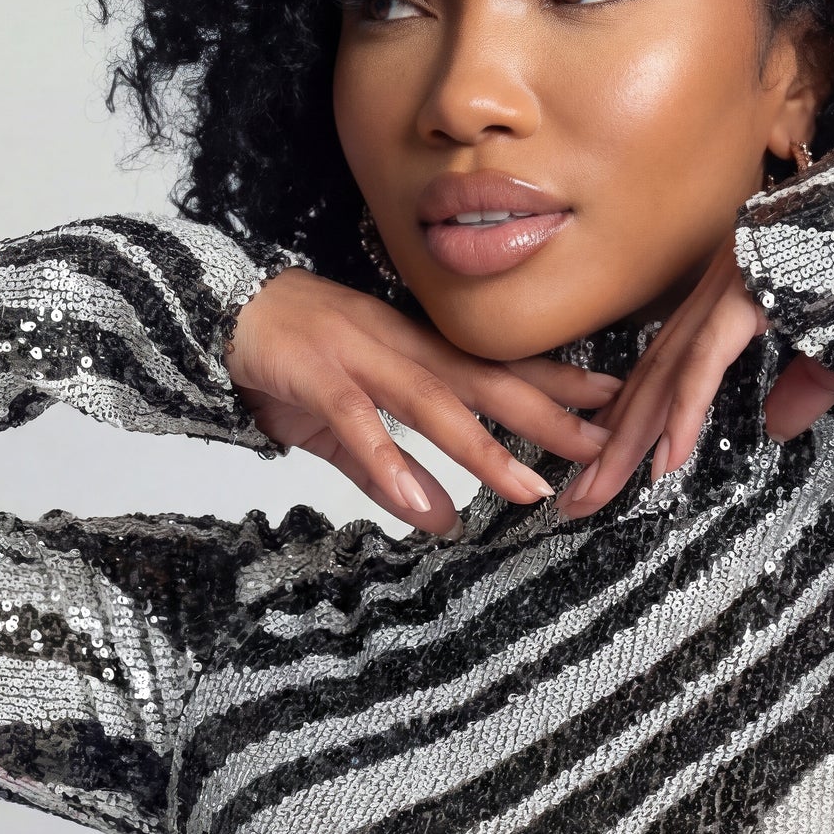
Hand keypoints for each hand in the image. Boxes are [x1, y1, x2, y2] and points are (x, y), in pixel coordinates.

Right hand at [226, 265, 620, 532]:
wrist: (217, 311)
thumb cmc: (292, 361)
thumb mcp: (347, 425)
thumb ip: (393, 475)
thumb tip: (442, 522)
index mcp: (416, 352)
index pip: (500, 367)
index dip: (558, 382)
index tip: (616, 398)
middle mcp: (401, 348)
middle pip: (487, 383)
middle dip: (548, 416)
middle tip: (603, 448)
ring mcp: (360, 358)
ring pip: (434, 404)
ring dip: (484, 450)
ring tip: (528, 491)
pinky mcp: (316, 377)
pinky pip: (359, 423)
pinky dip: (390, 463)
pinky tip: (422, 503)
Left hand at [554, 241, 833, 519]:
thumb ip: (805, 385)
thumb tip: (778, 426)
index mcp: (730, 300)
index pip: (666, 370)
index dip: (630, 420)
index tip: (602, 464)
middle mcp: (716, 293)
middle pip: (651, 381)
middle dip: (610, 446)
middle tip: (577, 498)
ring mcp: (729, 288)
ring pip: (665, 376)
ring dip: (630, 440)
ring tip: (599, 491)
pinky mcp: (751, 290)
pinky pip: (708, 360)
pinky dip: (685, 411)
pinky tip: (666, 458)